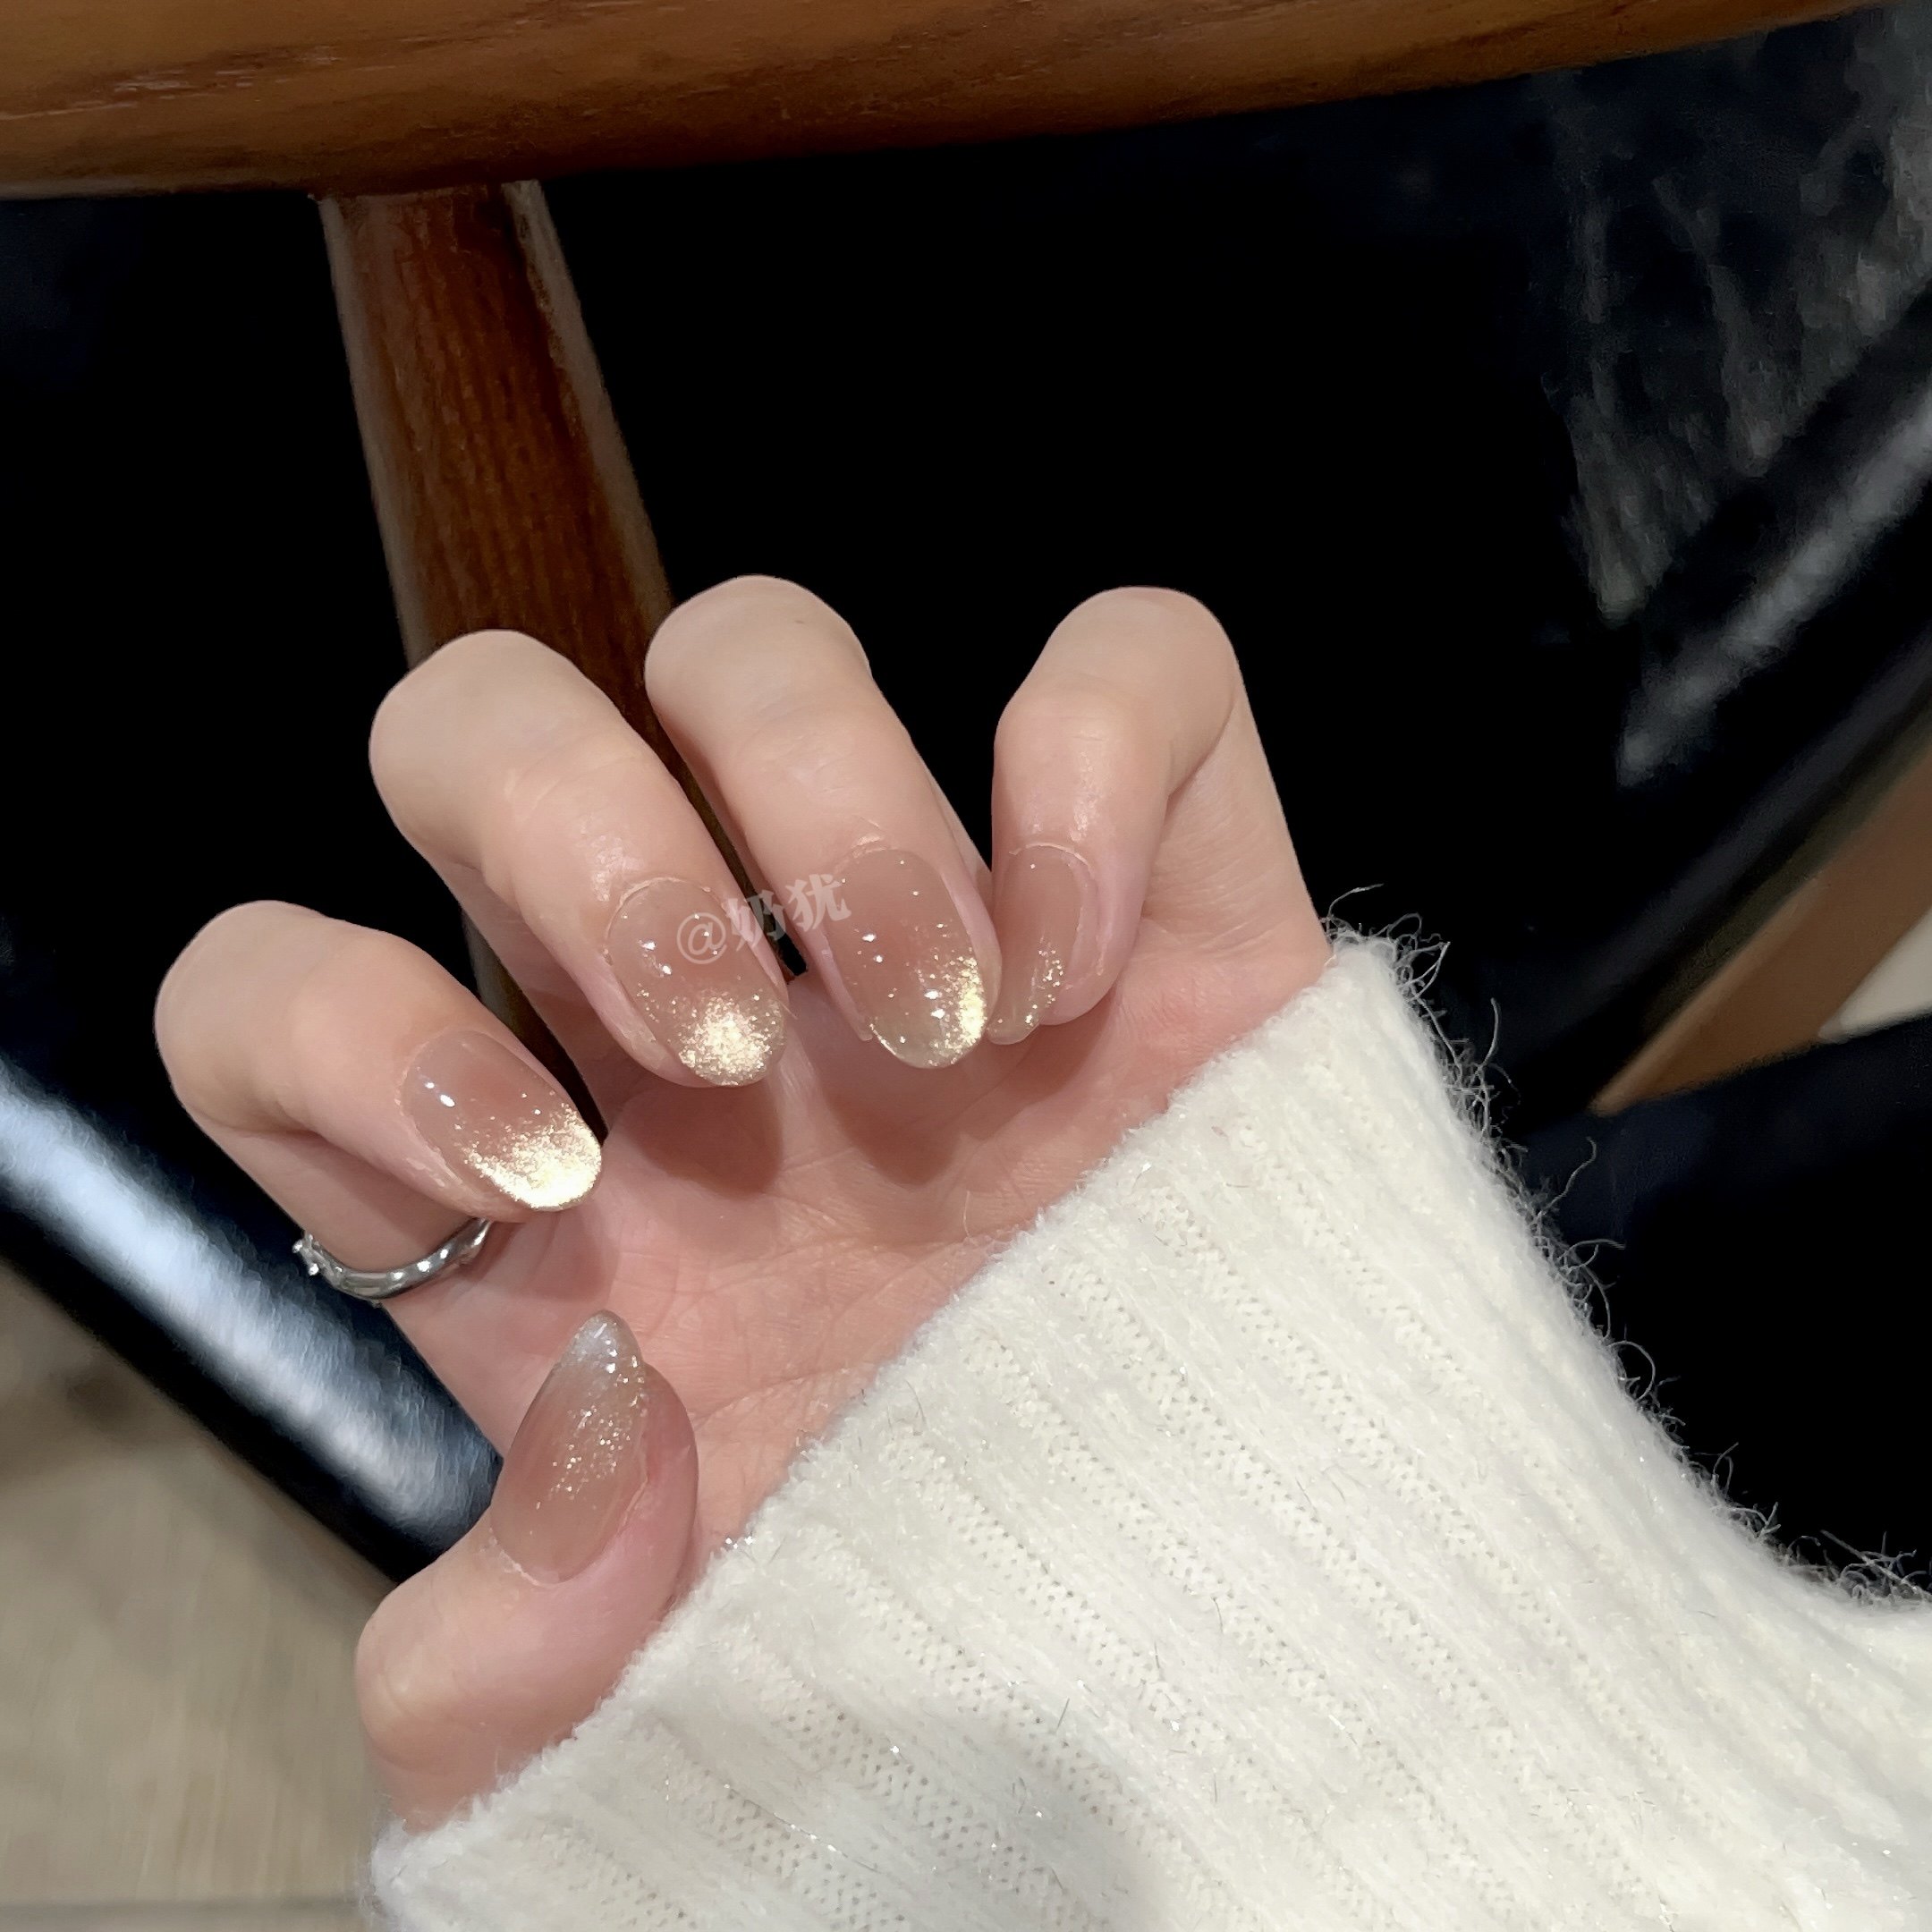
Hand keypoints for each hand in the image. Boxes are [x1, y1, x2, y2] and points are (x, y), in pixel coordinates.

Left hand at [156, 579, 1329, 1827]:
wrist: (1210, 1642)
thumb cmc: (924, 1650)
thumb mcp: (656, 1717)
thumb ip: (508, 1662)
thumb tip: (591, 1420)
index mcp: (538, 1191)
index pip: (281, 985)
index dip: (341, 1025)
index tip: (543, 1183)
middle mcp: (697, 1018)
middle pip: (489, 717)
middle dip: (571, 835)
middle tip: (725, 1048)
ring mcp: (925, 923)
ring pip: (758, 643)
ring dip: (819, 794)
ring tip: (942, 1025)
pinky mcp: (1163, 890)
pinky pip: (1133, 664)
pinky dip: (1096, 757)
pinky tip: (1096, 971)